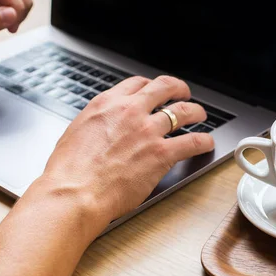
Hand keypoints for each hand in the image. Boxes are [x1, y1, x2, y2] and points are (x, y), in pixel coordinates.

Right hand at [33, 75, 214, 234]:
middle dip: (179, 88)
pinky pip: (193, 142)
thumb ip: (97, 124)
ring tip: (200, 115)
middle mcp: (130, 112)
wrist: (75, 192)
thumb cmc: (69, 171)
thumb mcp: (77, 132)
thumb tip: (103, 128)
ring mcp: (148, 131)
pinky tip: (207, 143)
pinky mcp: (161, 154)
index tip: (155, 91)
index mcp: (107, 104)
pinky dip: (204, 141)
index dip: (150, 86)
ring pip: (183, 111)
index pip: (137, 84)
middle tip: (184, 94)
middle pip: (165, 87)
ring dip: (196, 111)